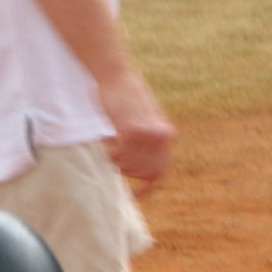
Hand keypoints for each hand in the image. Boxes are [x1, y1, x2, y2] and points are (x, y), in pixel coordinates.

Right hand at [97, 70, 175, 197]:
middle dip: (124, 168)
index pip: (160, 171)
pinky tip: (104, 139)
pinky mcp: (132, 130)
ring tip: (107, 142)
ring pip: (128, 165)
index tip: (137, 197)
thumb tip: (138, 170)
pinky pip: (117, 155)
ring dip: (114, 158)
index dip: (148, 187)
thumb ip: (146, 143)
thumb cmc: (124, 98)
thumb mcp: (143, 121)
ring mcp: (148, 134)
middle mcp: (162, 136)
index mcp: (167, 135)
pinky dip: (108, 151)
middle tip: (112, 154)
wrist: (116, 74)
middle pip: (141, 172)